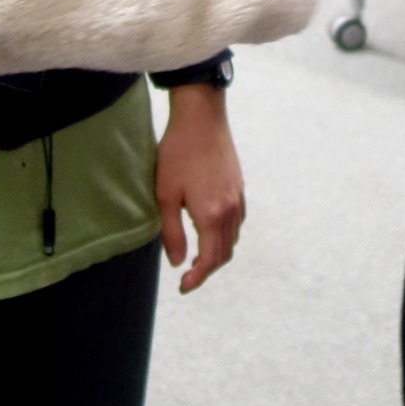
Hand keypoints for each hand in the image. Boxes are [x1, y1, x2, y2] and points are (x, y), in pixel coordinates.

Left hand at [153, 82, 243, 294]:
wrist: (201, 118)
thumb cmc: (177, 153)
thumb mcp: (165, 195)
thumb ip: (172, 232)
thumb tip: (177, 262)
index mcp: (212, 215)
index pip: (210, 259)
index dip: (198, 277)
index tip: (183, 287)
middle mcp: (230, 210)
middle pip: (224, 253)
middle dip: (207, 269)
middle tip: (188, 275)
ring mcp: (238, 198)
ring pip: (233, 238)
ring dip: (217, 253)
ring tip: (197, 257)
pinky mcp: (239, 188)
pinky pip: (237, 222)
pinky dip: (225, 236)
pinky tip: (210, 231)